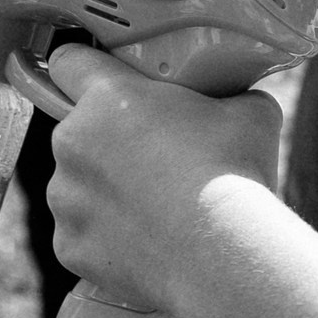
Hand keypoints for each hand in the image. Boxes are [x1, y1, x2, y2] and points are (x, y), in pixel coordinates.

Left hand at [43, 46, 284, 317]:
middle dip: (110, 142)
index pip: (69, 62)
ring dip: (107, 193)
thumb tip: (239, 100)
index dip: (86, 69)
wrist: (223, 255)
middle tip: (158, 160)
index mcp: (107, 98)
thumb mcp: (252, 113)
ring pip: (78, 187)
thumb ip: (231, 96)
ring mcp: (65, 198)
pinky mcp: (69, 246)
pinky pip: (84, 235)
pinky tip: (149, 245)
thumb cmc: (234, 175)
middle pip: (80, 132)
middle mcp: (72, 142)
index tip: (101, 81)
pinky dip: (108, 239)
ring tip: (158, 211)